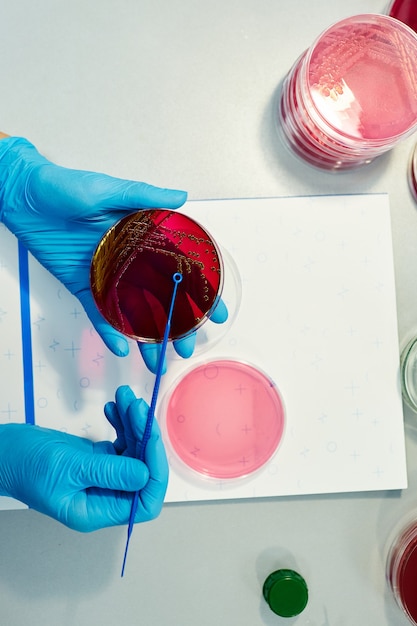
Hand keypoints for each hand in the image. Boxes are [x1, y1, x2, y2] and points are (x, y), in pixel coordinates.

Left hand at [0, 136, 188, 367]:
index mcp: (143, 237)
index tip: (214, 311)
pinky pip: (99, 312)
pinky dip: (109, 331)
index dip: (199, 290)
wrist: (26, 197)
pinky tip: (121, 348)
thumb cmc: (65, 187)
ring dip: (146, 336)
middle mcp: (130, 260)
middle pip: (160, 298)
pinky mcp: (84, 285)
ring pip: (133, 311)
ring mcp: (108, 275)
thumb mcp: (108, 189)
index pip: (179, 268)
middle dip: (176, 324)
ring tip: (158, 359)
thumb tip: (180, 197)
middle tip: (187, 345)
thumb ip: (144, 196)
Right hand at [0, 386, 167, 530]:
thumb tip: (146, 475)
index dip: (156, 471)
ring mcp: (102, 476)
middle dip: (144, 436)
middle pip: (142, 470)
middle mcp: (104, 496)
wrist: (2, 451)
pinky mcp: (96, 458)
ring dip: (134, 423)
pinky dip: (122, 422)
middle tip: (136, 407)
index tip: (151, 437)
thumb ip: (109, 472)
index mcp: (98, 510)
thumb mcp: (69, 468)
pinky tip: (115, 407)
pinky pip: (120, 441)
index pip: (145, 501)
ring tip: (126, 398)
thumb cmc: (25, 465)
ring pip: (133, 451)